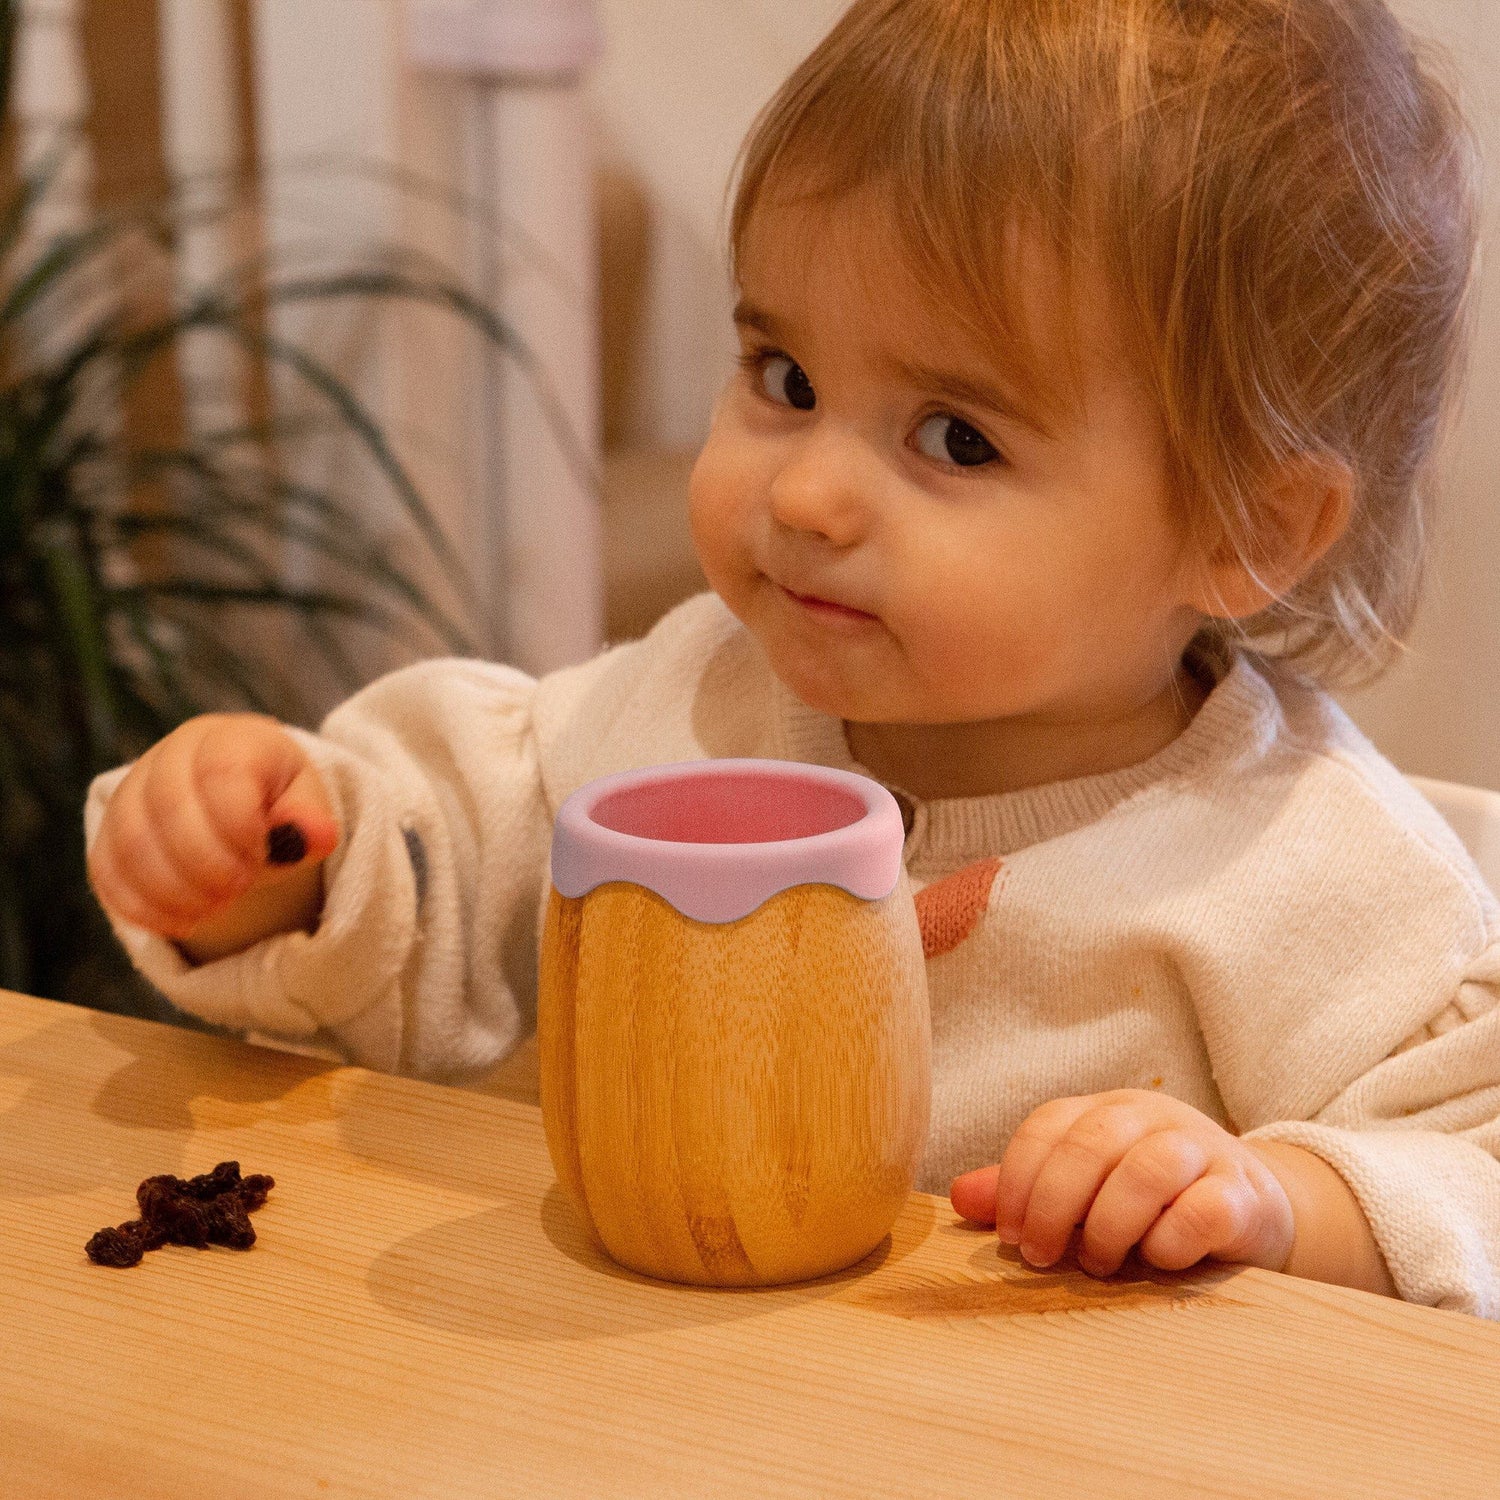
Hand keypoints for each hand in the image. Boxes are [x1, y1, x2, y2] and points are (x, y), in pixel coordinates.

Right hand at [88, 712, 338, 951]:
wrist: (233, 791)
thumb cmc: (273, 793)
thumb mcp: (305, 797)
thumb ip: (310, 816)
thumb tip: (316, 836)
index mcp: (226, 740)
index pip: (220, 774)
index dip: (237, 824)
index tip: (258, 858)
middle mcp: (170, 756)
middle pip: (168, 808)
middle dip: (203, 862)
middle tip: (235, 892)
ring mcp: (131, 792)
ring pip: (131, 841)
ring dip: (172, 889)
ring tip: (211, 913)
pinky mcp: (109, 833)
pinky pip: (108, 870)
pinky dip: (141, 905)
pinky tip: (178, 923)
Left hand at [950, 1090, 1294, 1277]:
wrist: (1253, 1210)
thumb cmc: (1153, 1203)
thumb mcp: (1087, 1191)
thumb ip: (1028, 1191)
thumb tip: (959, 1197)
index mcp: (1106, 1111)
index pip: (1047, 1124)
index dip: (1016, 1179)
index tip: (1007, 1234)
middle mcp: (1152, 1118)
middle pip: (1089, 1142)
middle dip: (1053, 1205)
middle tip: (1040, 1256)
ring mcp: (1202, 1150)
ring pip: (1146, 1169)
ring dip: (1109, 1225)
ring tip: (1096, 1264)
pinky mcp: (1244, 1193)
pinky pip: (1202, 1210)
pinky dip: (1169, 1241)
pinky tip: (1156, 1261)